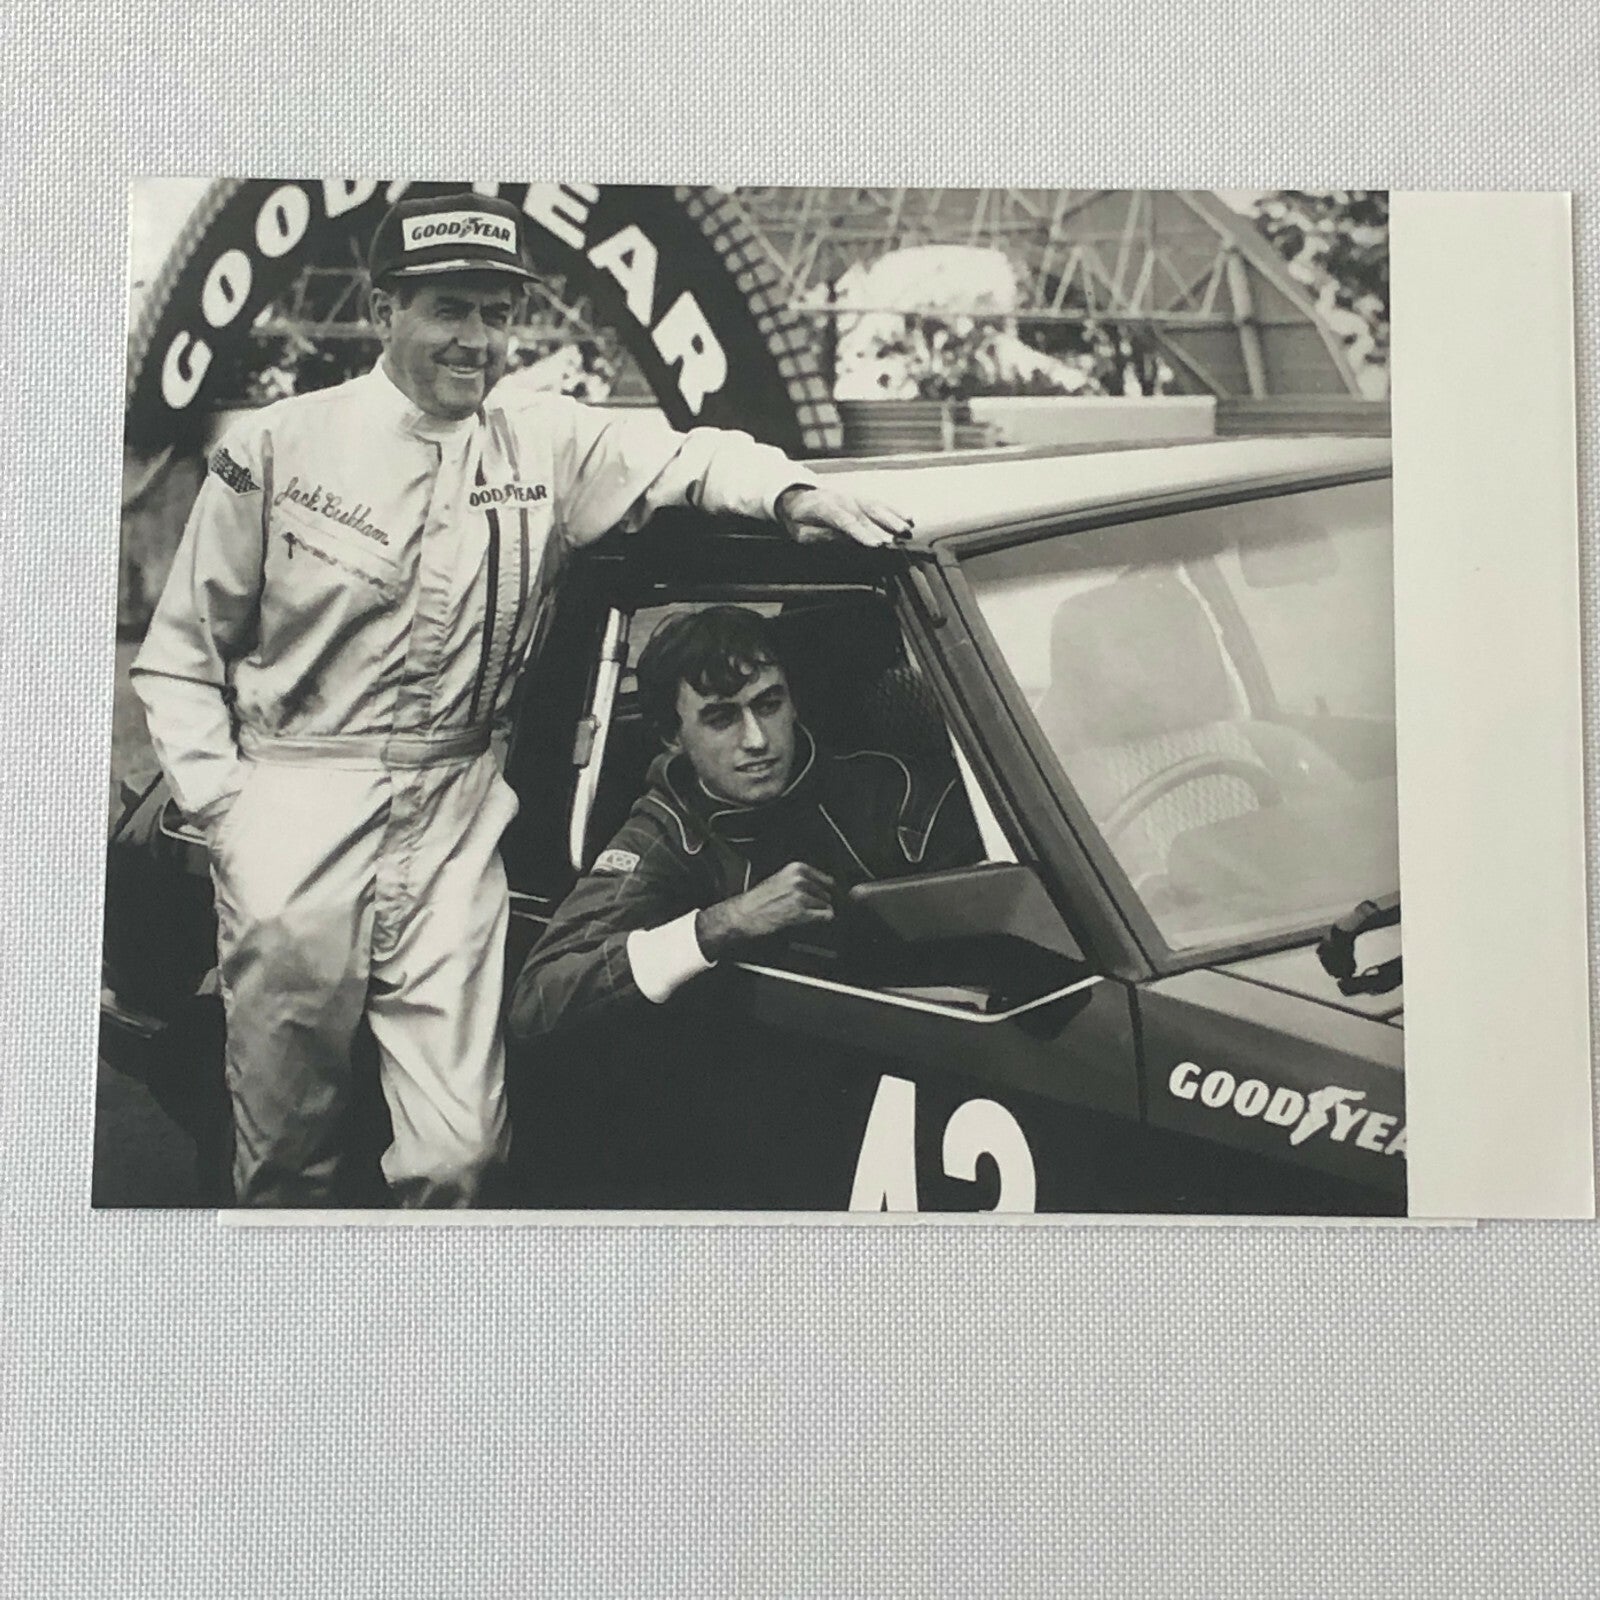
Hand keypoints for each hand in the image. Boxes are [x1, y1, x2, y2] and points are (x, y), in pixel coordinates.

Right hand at [695, 862, 836, 957]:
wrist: (743, 914)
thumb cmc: (758, 900)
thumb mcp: (781, 880)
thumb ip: (802, 881)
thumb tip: (822, 889)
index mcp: (797, 868)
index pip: (827, 879)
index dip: (827, 892)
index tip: (825, 899)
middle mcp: (800, 879)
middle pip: (828, 893)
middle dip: (822, 903)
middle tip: (810, 911)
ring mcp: (801, 895)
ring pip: (827, 905)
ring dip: (820, 913)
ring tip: (805, 916)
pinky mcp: (800, 912)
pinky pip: (825, 916)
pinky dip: (822, 921)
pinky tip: (810, 922)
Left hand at [775, 485, 913, 548]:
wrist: (796, 495)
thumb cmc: (798, 518)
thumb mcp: (801, 531)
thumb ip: (820, 535)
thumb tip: (840, 538)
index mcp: (824, 507)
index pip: (845, 521)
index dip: (861, 533)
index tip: (876, 545)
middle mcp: (841, 498)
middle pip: (864, 513)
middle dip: (882, 527)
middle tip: (896, 541)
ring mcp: (852, 496)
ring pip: (875, 505)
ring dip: (893, 517)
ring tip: (907, 529)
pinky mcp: (859, 497)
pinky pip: (879, 502)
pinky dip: (894, 509)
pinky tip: (908, 517)